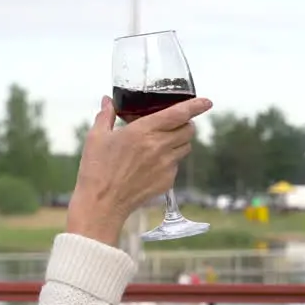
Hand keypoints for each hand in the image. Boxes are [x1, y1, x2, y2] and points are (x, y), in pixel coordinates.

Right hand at [68, 95, 210, 243]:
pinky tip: (154, 163)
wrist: (102, 203)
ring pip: (186, 147)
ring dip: (180, 141)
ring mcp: (166, 165)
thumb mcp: (97, 137)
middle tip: (175, 123)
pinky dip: (171, 160)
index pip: (178, 114)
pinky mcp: (167, 181)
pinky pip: (177, 165)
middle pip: (188, 130)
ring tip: (163, 142)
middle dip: (186, 123)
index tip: (207, 102)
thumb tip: (107, 101)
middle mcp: (159, 146)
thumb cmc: (96, 169)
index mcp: (143, 131)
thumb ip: (106, 115)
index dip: (195, 106)